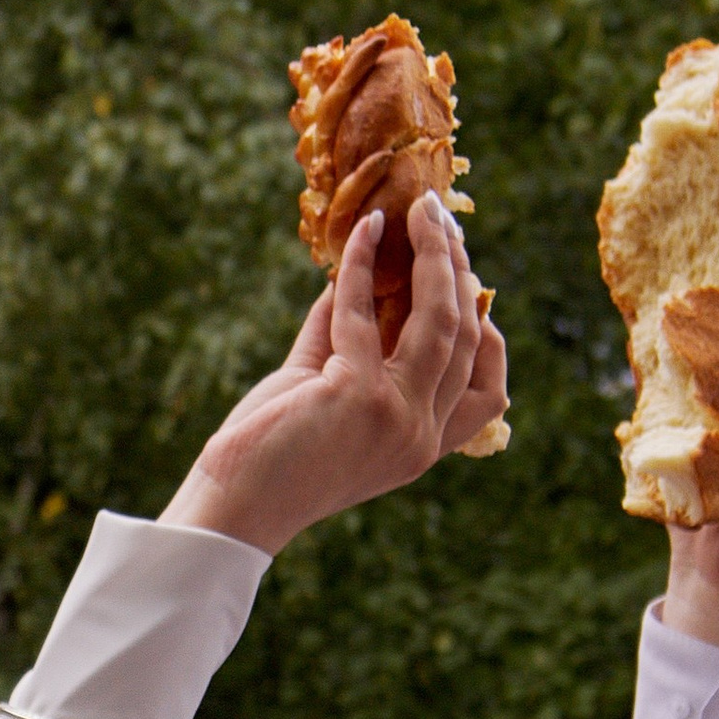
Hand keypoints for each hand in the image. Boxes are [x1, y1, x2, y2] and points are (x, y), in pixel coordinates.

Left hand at [166, 197, 506, 556]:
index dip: (486, 332)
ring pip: (438, 320)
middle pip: (467, 339)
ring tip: (420, 212)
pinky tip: (363, 232)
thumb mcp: (325, 390)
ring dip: (432, 256)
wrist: (231, 506)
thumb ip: (347, 335)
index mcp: (423, 448)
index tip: (471, 284)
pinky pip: (362, 312)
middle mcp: (421, 437)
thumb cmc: (272, 453)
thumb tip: (360, 269)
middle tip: (441, 222)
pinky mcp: (356, 395)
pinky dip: (360, 265)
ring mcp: (395, 417)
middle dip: (459, 272)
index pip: (487, 392)